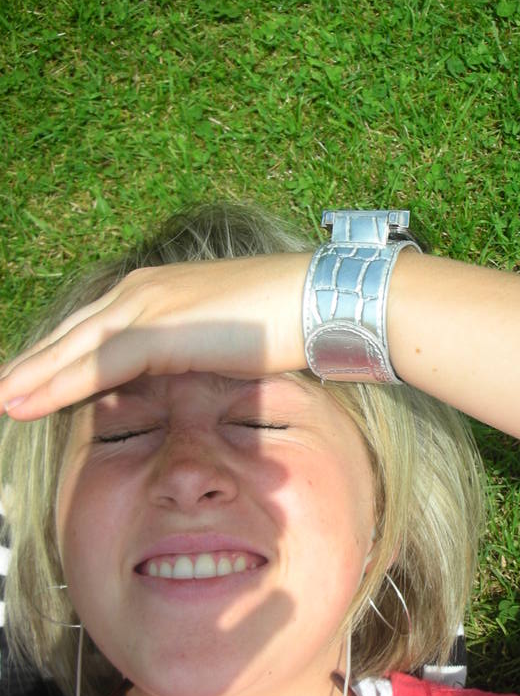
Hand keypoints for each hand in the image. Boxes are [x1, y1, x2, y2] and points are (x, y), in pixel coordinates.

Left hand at [0, 254, 310, 419]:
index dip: (55, 357)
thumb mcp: (218, 340)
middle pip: (69, 335)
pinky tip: (27, 404)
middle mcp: (141, 292)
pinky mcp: (160, 329)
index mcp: (154, 292)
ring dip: (30, 378)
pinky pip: (96, 364)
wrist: (314, 300)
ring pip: (72, 349)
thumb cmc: (280, 322)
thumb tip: (170, 381)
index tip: (26, 381)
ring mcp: (148, 306)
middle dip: (30, 366)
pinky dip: (58, 386)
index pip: (90, 329)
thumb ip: (185, 353)